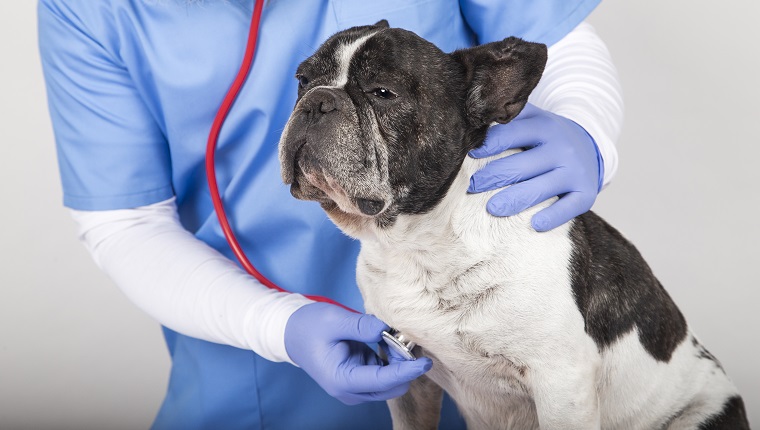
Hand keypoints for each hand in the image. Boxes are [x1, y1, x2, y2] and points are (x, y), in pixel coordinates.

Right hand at [284, 302, 431, 404]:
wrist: (293, 333)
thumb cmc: (310, 326)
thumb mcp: (334, 320)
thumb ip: (361, 326)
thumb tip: (387, 329)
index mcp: (341, 379)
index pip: (382, 381)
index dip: (407, 372)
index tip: (425, 362)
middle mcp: (350, 390)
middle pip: (391, 386)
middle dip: (404, 366)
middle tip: (406, 337)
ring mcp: (356, 387)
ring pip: (390, 382)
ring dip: (399, 363)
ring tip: (395, 336)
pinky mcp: (361, 378)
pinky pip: (385, 374)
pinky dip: (392, 360)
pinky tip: (389, 341)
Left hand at [467, 103, 603, 231]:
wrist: (589, 147)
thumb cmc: (547, 138)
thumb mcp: (533, 119)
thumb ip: (510, 119)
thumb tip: (475, 122)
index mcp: (545, 127)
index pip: (513, 134)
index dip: (490, 144)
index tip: (471, 154)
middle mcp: (561, 148)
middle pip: (523, 165)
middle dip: (494, 176)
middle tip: (473, 186)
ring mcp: (575, 171)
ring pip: (541, 188)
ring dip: (514, 200)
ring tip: (492, 208)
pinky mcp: (586, 193)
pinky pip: (568, 207)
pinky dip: (552, 217)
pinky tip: (534, 224)